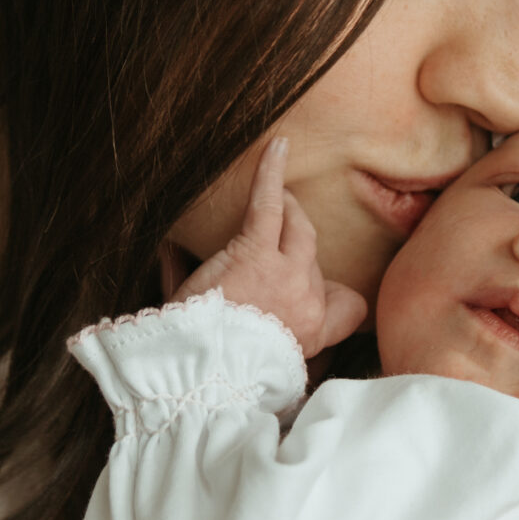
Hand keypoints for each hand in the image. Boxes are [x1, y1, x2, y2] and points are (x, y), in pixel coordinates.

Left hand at [176, 137, 367, 357]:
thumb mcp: (226, 349)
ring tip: (280, 193)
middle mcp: (306, 304)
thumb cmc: (206, 366)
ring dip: (289, 209)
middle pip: (314, 261)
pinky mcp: (257, 252)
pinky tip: (276, 147)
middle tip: (283, 222)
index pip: (347, 309)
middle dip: (298, 243)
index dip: (335, 294)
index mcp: (307, 336)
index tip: (317, 288)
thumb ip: (214, 311)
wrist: (196, 372)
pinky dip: (272, 173)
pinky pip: (270, 204)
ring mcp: (287, 275)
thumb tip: (171, 262)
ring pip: (299, 229)